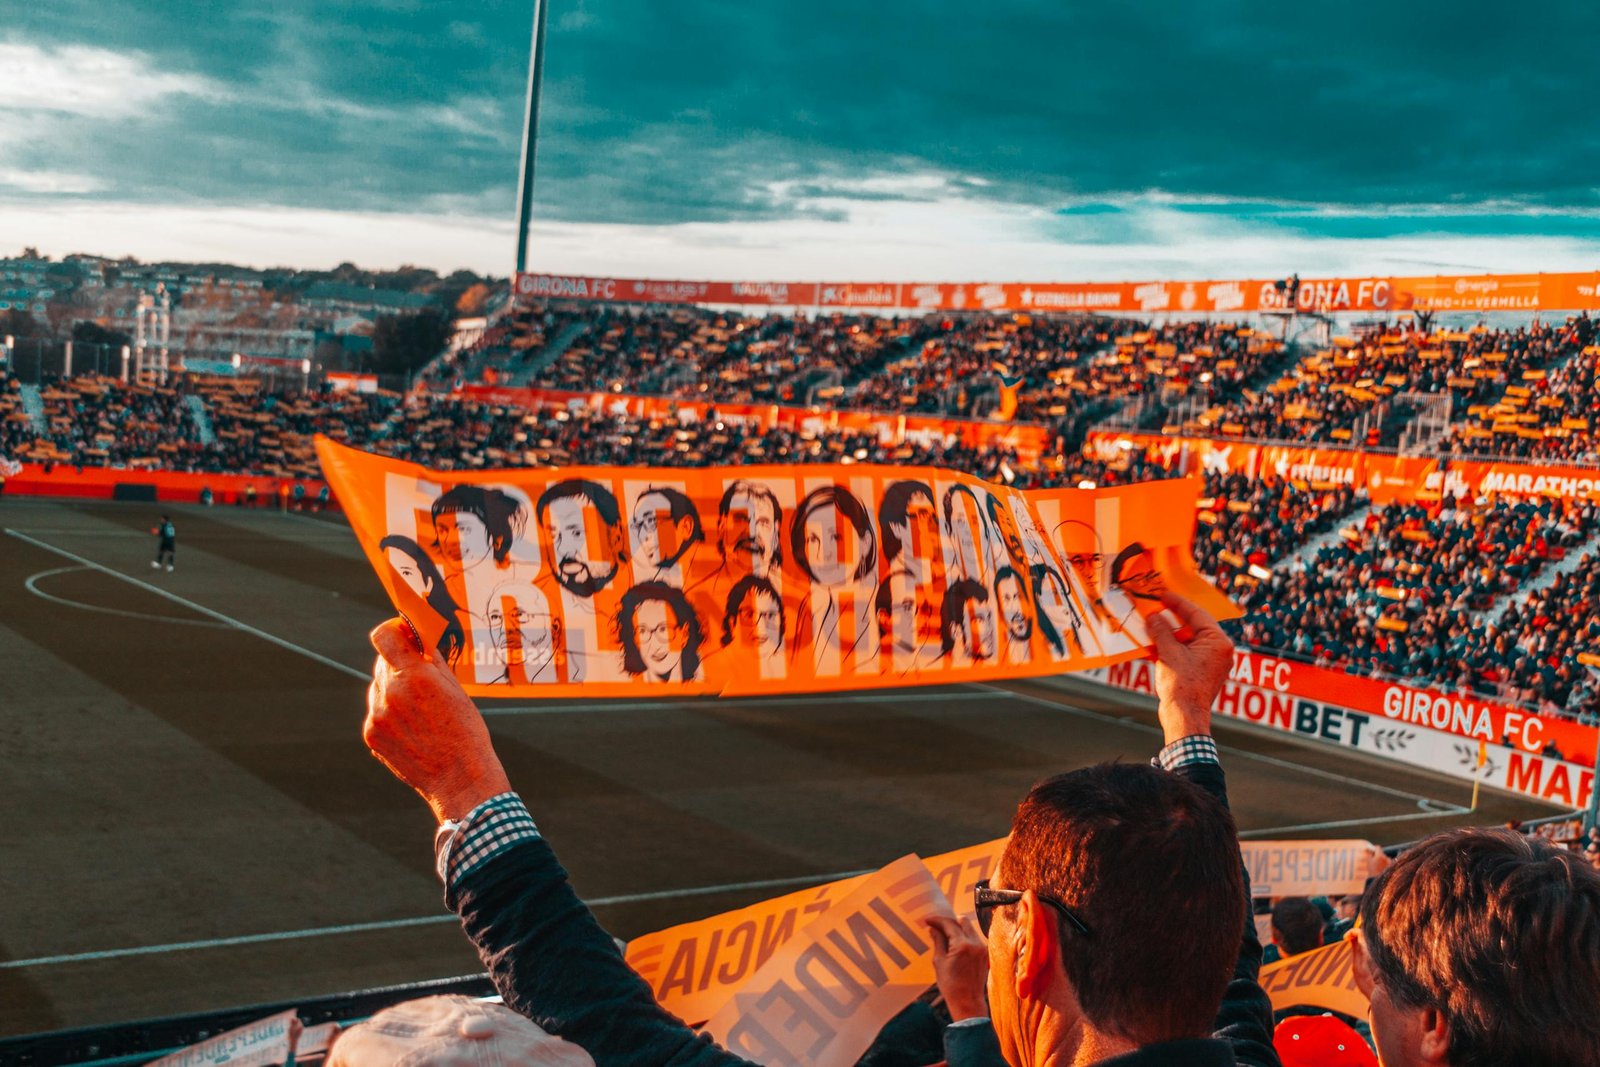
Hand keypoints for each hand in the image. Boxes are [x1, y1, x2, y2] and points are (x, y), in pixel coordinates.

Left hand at [364, 618, 510, 823]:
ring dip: (394, 689)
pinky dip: (391, 714)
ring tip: (421, 712)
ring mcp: (377, 716)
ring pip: (379, 688)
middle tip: (422, 677)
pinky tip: (413, 729)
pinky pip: (377, 712)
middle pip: (383, 662)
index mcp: (414, 676)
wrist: (459, 778)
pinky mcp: (371, 735)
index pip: (384, 635)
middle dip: (399, 663)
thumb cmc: (465, 731)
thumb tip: (420, 637)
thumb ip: (432, 660)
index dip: (394, 630)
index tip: (405, 635)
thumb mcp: (456, 688)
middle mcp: (390, 693)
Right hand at [925, 915, 988, 1020]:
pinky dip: (964, 938)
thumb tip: (933, 929)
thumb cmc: (951, 985)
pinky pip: (974, 939)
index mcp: (963, 945)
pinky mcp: (984, 955)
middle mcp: (976, 944)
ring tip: (944, 937)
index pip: (949, 924)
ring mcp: (982, 949)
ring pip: (969, 929)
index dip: (937, 920)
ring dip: (957, 930)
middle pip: (962, 921)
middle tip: (937, 926)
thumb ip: (938, 942)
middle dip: (949, 922)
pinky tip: (954, 945)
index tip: (928, 920)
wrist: (967, 1002)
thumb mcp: (939, 962)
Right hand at [1145, 592, 1232, 744]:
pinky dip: (1173, 648)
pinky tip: (1156, 644)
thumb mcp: (1168, 652)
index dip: (1177, 603)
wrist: (1184, 716)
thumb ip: (1161, 630)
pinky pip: (1187, 653)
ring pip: (1189, 640)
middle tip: (1157, 608)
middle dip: (1173, 619)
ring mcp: (1213, 663)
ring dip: (1171, 634)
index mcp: (1218, 642)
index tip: (1163, 595)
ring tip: (1153, 626)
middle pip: (1194, 626)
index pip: (1197, 614)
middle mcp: (1220, 651)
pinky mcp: (1203, 673)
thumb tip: (1154, 616)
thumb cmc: (1182, 686)